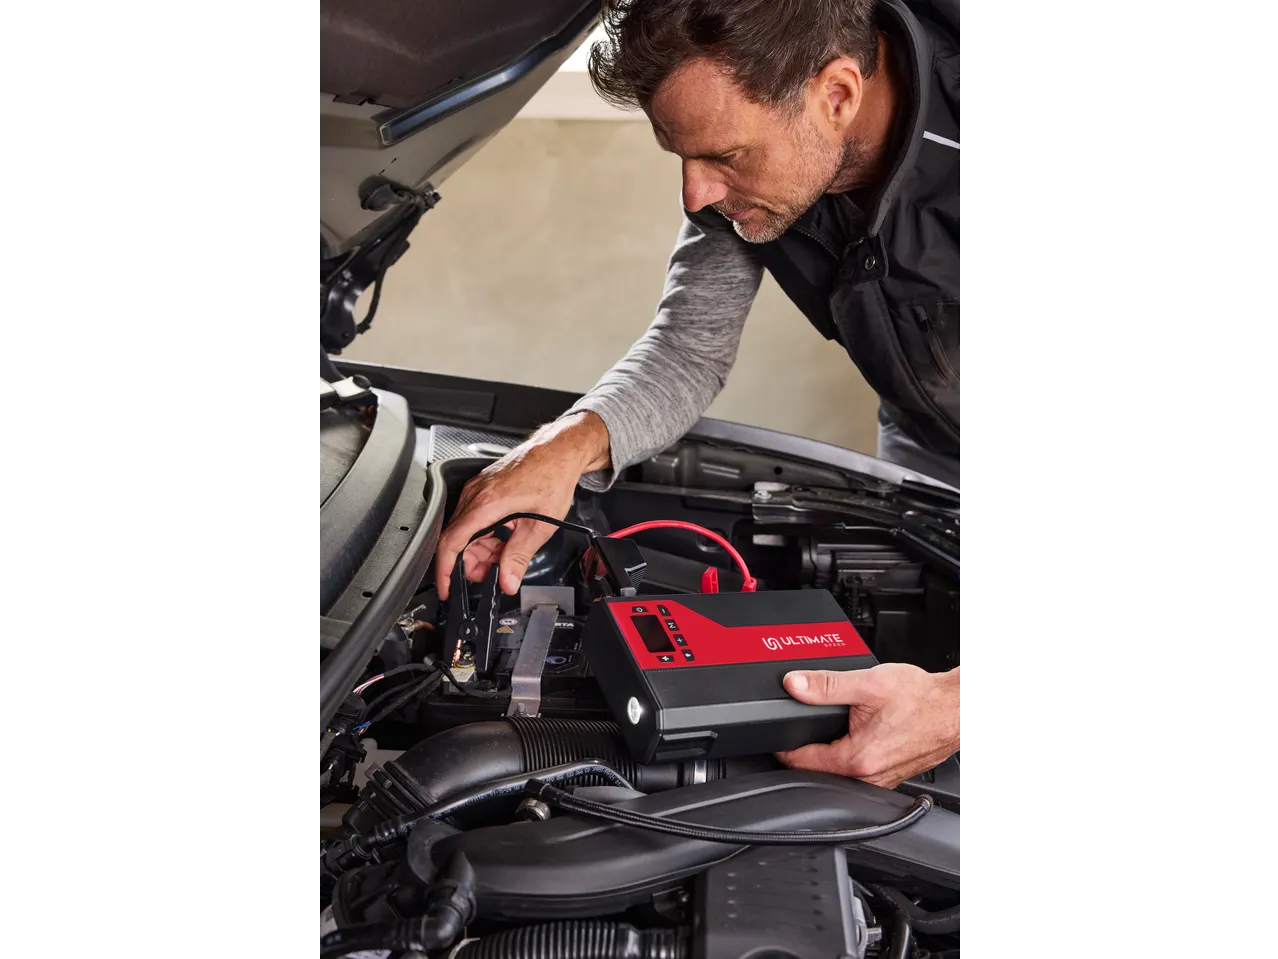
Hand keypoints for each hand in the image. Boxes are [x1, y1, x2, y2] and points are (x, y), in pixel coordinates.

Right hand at [435, 412, 610, 597]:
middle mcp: (475, 495)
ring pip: (465, 530)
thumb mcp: (540, 525)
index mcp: (486, 504)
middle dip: (470, 563)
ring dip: (480, 550)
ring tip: (503, 558)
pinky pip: (473, 518)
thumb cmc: (552, 477)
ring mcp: (477, 490)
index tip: (447, 587)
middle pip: (457, 539)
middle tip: (491, 575)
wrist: (558, 451)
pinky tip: (503, 540)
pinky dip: (484, 535)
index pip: (451, 543)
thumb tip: (507, 581)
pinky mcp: (483, 488)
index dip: (445, 570)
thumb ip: (519, 556)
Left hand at [776, 663, 958, 788]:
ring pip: (836, 774)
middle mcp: (867, 777)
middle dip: (801, 752)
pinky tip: (850, 738)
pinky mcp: (889, 775)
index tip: (774, 735)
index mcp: (856, 758)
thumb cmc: (921, 699)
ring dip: (824, 755)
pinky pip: (856, 772)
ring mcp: (880, 780)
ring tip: (820, 732)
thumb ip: (826, 685)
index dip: (782, 746)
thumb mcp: (868, 683)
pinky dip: (846, 757)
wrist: (953, 708)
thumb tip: (794, 684)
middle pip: (816, 771)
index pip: (800, 763)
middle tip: (794, 730)